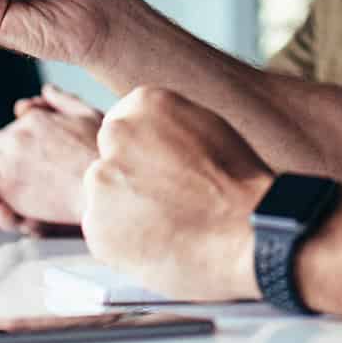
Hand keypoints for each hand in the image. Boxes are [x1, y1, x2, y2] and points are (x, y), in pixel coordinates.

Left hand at [0, 84, 101, 231]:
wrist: (101, 184)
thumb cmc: (101, 152)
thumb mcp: (89, 116)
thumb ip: (64, 101)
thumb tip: (46, 88)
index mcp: (38, 118)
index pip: (13, 125)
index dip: (8, 137)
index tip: (8, 146)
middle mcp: (20, 134)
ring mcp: (10, 158)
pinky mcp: (4, 182)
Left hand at [83, 87, 272, 301]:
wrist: (245, 229)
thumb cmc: (238, 181)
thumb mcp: (208, 127)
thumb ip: (168, 127)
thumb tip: (152, 138)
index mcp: (146, 103)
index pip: (126, 122)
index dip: (146, 149)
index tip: (163, 165)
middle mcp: (117, 135)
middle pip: (110, 157)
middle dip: (130, 176)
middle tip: (166, 196)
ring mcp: (102, 181)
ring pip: (106, 195)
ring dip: (125, 208)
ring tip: (168, 221)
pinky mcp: (96, 226)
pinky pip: (104, 231)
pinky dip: (124, 239)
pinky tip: (159, 239)